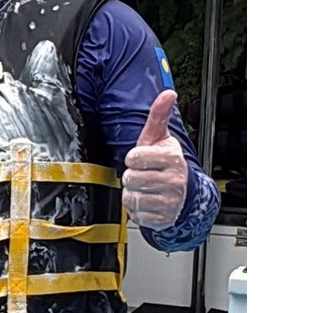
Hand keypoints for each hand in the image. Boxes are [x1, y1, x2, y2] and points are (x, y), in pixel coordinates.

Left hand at [122, 90, 187, 229]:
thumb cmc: (164, 162)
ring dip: (132, 193)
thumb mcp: (159, 138)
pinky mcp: (163, 219)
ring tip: (144, 188)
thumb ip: (159, 115)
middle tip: (142, 174)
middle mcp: (174, 181)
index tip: (141, 158)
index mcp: (172, 159)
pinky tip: (147, 201)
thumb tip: (168, 93)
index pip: (133, 158)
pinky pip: (135, 214)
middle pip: (130, 179)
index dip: (132, 158)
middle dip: (131, 176)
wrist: (182, 191)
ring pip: (131, 198)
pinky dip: (136, 210)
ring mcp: (170, 202)